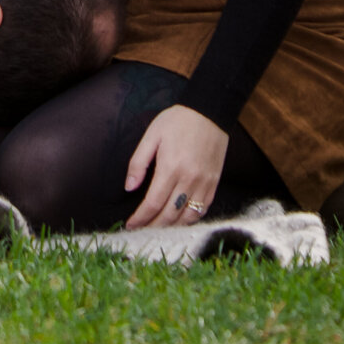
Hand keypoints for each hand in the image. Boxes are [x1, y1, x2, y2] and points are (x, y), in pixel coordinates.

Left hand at [123, 104, 227, 228]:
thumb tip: (129, 188)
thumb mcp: (152, 135)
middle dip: (152, 227)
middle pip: (169, 215)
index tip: (130, 225)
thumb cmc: (177, 121)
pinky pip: (202, 211)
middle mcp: (189, 180)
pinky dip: (189, 221)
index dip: (140, 219)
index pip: (153, 203)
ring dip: (170, 228)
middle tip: (140, 232)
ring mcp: (204, 184)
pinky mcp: (214, 184)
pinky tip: (178, 221)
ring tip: (157, 229)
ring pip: (186, 218)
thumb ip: (138, 162)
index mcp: (170, 167)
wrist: (209, 112)